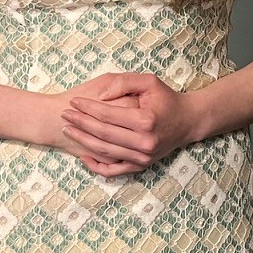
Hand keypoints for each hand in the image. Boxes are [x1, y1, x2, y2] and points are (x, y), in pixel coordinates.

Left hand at [61, 72, 203, 176]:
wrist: (187, 122)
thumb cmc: (166, 99)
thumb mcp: (149, 81)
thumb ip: (123, 83)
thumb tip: (100, 96)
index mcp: (145, 120)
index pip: (108, 115)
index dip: (87, 108)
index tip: (73, 101)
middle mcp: (144, 142)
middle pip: (103, 134)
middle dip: (80, 123)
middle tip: (64, 115)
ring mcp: (143, 157)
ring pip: (105, 152)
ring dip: (83, 141)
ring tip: (68, 129)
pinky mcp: (142, 166)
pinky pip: (114, 171)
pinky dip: (96, 166)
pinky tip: (82, 156)